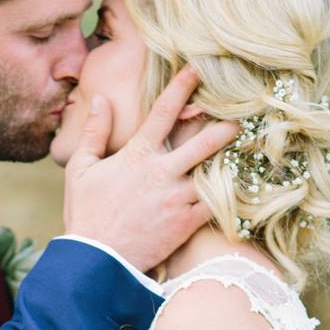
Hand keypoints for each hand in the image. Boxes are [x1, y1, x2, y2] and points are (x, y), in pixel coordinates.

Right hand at [62, 66, 237, 272]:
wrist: (96, 261)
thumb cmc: (85, 214)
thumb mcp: (80, 170)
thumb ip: (93, 132)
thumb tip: (100, 99)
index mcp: (137, 156)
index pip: (163, 112)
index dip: (181, 87)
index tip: (197, 69)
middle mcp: (162, 173)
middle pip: (204, 141)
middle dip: (225, 127)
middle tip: (242, 116)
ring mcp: (177, 199)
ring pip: (215, 172)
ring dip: (231, 161)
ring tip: (248, 152)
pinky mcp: (186, 223)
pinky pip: (216, 204)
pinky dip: (230, 193)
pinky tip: (241, 185)